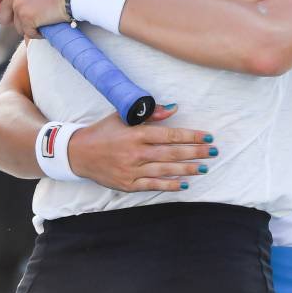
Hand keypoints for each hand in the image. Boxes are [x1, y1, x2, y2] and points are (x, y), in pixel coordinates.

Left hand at [0, 0, 70, 37]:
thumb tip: (9, 8)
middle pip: (0, 17)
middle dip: (13, 22)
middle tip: (30, 18)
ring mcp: (18, 4)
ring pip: (16, 27)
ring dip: (30, 26)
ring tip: (45, 15)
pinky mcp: (27, 16)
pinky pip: (29, 33)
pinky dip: (39, 32)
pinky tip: (49, 21)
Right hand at [67, 105, 216, 191]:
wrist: (78, 153)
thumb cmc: (103, 131)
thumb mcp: (123, 116)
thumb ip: (150, 113)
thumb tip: (174, 107)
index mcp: (135, 134)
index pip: (168, 135)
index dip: (190, 136)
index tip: (206, 135)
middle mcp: (135, 153)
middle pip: (171, 153)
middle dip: (195, 152)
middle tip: (213, 151)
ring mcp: (131, 170)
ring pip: (165, 170)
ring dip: (187, 169)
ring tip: (204, 167)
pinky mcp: (128, 184)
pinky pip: (153, 185)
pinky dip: (170, 185)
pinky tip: (184, 183)